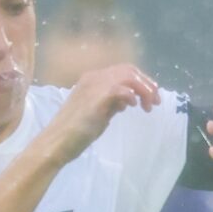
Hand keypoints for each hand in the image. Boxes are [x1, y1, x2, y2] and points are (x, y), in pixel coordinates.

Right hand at [39, 62, 159, 164]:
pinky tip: (133, 106)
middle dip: (147, 84)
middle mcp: (94, 77)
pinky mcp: (97, 98)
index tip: (151, 97)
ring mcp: (94, 86)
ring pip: (128, 76)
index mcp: (92, 79)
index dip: (141, 81)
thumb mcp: (98, 113)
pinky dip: (131, 95)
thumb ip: (112, 103)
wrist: (57, 141)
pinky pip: (121, 89)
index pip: (123, 71)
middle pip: (129, 70)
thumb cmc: (76, 131)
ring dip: (143, 90)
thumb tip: (127, 100)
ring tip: (148, 106)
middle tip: (156, 101)